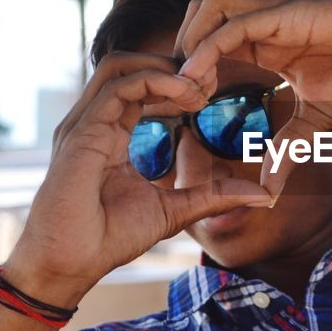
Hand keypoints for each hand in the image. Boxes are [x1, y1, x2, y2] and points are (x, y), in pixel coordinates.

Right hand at [2, 53, 271, 304]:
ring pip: (123, 66)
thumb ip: (213, 195)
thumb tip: (262, 195)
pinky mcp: (81, 132)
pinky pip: (120, 87)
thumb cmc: (109, 239)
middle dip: (175, 66)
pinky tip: (187, 98)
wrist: (69, 265)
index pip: (142, 85)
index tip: (212, 93)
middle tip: (212, 83)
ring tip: (200, 89)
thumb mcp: (175, 210)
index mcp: (111, 132)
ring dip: (167, 70)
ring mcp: (85, 123)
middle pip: (132, 65)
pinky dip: (157, 84)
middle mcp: (95, 121)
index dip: (179, 81)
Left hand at [174, 0, 331, 195]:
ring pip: (207, 11)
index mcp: (266, 43)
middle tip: (175, 100)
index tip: (178, 113)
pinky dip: (209, 49)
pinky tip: (197, 77)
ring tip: (185, 87)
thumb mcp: (315, 123)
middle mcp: (264, 23)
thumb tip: (270, 192)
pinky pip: (234, 26)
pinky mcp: (286, 13)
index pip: (210, 47)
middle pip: (198, 22)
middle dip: (179, 57)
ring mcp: (273, 14)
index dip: (189, 76)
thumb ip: (288, 150)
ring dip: (188, 46)